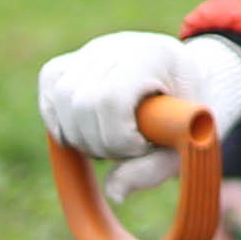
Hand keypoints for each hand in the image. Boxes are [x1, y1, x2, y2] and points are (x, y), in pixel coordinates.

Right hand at [35, 32, 240, 201]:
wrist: (188, 85)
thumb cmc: (190, 115)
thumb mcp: (186, 143)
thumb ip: (154, 169)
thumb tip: (113, 193)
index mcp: (154, 55)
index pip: (111, 98)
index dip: (118, 136)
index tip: (141, 148)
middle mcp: (117, 46)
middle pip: (80, 100)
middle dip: (99, 141)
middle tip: (126, 151)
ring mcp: (91, 51)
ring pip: (60, 97)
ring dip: (79, 135)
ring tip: (109, 144)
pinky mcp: (72, 62)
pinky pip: (50, 89)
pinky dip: (60, 121)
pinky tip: (85, 133)